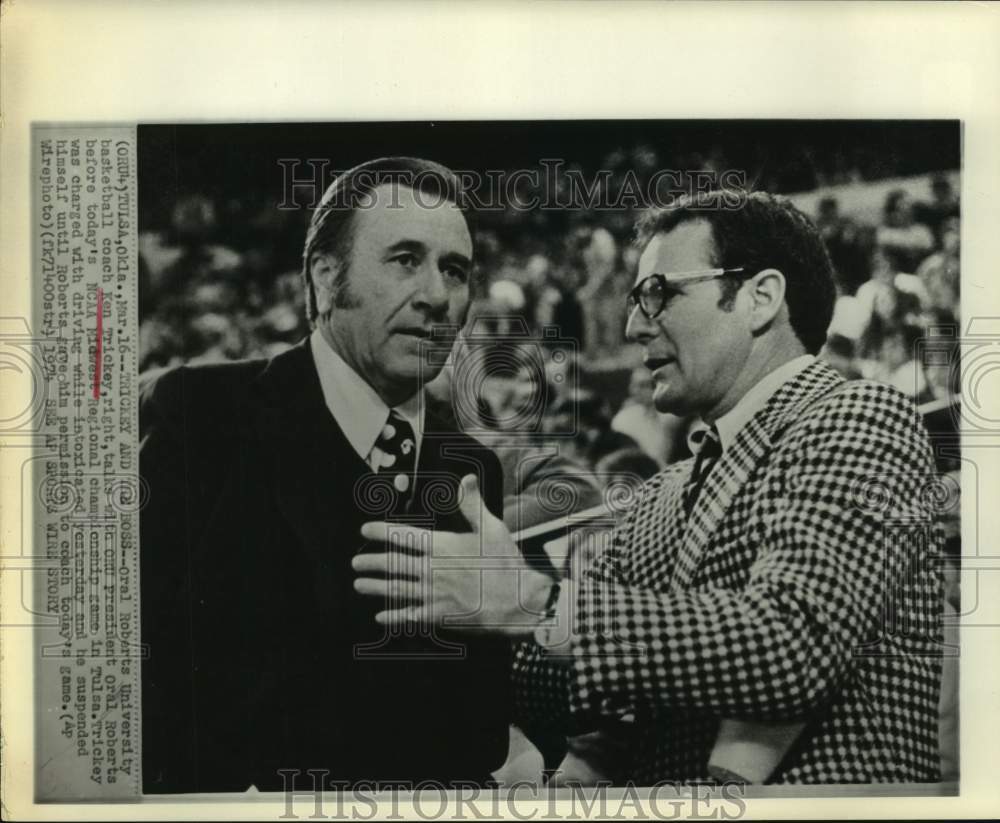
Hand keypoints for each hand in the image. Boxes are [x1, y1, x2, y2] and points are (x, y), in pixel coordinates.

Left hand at [354, 474, 554, 636]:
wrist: (517, 601)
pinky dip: (393, 616)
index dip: (381, 532)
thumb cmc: (505, 563)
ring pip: (396, 589)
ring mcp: (433, 594)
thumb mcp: (492, 528)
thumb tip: (466, 479)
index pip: (404, 536)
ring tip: (359, 584)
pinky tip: (380, 616)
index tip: (365, 530)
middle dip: (371, 562)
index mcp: (442, 546)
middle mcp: (432, 570)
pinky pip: (409, 616)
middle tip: (355, 562)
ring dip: (375, 587)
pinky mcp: (439, 616)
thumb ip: (473, 504)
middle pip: (393, 564)